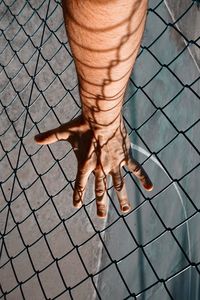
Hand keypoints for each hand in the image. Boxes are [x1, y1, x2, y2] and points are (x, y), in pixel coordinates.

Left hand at [34, 114, 152, 217]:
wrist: (101, 118)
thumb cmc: (83, 125)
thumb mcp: (65, 132)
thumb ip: (50, 137)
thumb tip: (34, 138)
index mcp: (85, 165)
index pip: (79, 184)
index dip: (78, 195)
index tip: (76, 205)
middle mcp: (99, 169)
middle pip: (100, 191)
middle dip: (100, 204)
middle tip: (101, 217)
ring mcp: (114, 165)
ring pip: (118, 185)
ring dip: (121, 199)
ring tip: (124, 211)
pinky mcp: (125, 157)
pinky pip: (136, 169)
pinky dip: (143, 178)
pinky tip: (151, 188)